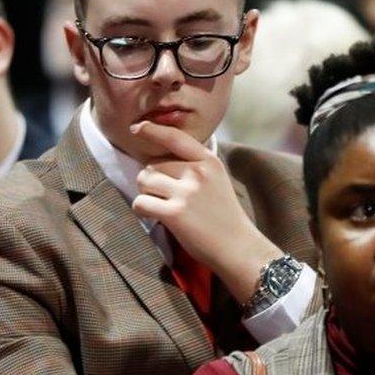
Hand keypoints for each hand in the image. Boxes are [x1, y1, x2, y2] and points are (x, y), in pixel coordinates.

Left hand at [131, 122, 282, 302]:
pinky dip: (142, 210)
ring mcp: (186, 193)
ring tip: (161, 205)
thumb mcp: (217, 180)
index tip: (137, 128)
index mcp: (209, 161)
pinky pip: (140, 203)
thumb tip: (158, 161)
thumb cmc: (224, 216)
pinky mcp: (174, 213)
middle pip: (152, 164)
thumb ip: (194, 167)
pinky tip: (155, 216)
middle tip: (164, 196)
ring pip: (144, 180)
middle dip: (151, 180)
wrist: (237, 246)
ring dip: (146, 193)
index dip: (153, 130)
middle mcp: (197, 172)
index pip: (175, 138)